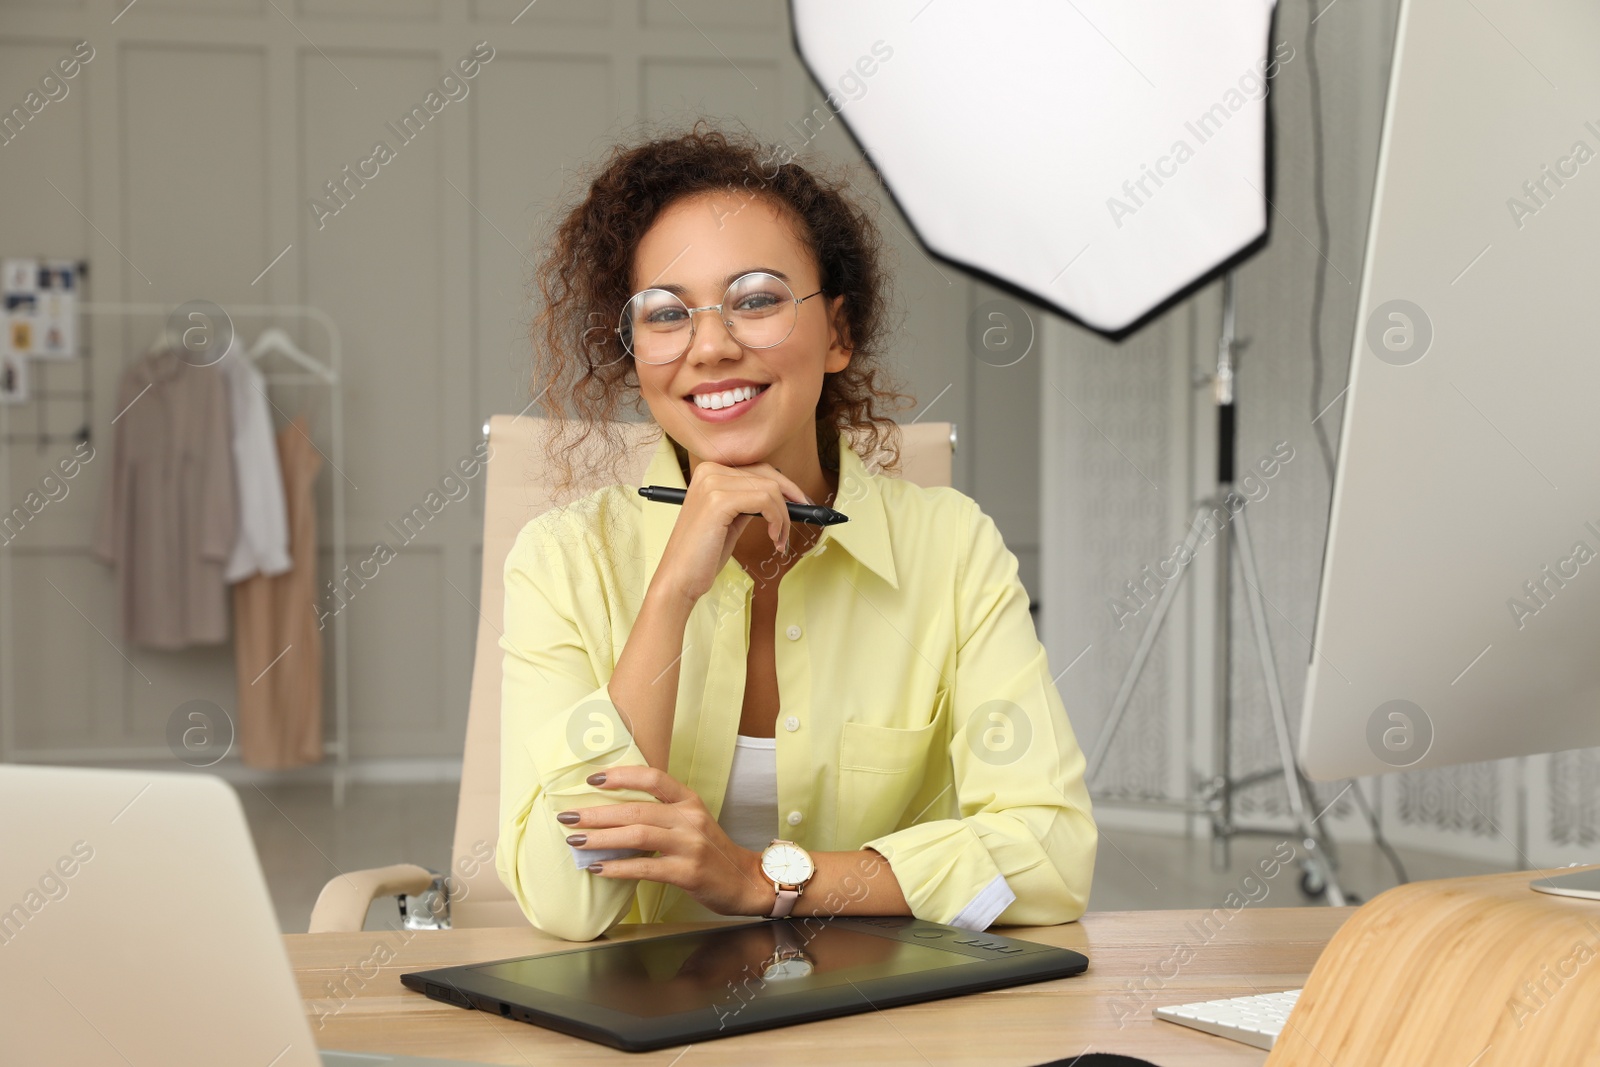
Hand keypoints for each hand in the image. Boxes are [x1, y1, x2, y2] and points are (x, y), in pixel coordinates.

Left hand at [558, 765, 770, 916]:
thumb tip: (612, 813)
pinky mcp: (688, 873)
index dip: (621, 776)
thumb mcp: (692, 822)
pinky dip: (617, 867)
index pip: (653, 778)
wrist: (745, 881)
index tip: (592, 779)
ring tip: (576, 841)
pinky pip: (645, 867)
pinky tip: (598, 868)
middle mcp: (690, 818)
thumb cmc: (711, 851)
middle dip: (596, 813)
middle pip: (636, 809)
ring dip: (601, 838)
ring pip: (637, 835)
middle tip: (567, 816)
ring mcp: (690, 845)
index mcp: (689, 801)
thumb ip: (662, 813)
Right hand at [650, 460, 812, 604]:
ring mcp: (712, 484)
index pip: (758, 469)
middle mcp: (709, 471)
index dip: (785, 486)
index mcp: (709, 472)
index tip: (800, 502)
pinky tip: (773, 538)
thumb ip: (749, 502)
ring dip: (783, 516)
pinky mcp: (718, 501)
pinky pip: (765, 501)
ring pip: (770, 489)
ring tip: (779, 539)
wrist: (679, 579)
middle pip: (767, 475)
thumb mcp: (730, 520)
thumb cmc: (702, 554)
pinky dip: (777, 520)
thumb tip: (781, 497)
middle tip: (803, 516)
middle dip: (791, 498)